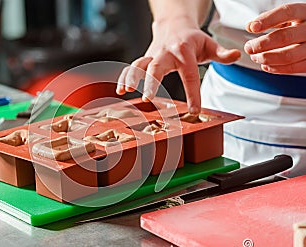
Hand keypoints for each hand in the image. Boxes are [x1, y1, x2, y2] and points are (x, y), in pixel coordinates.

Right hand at [116, 20, 239, 113]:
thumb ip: (222, 53)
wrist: (174, 24)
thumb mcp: (209, 44)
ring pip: (139, 64)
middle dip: (151, 82)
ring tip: (126, 90)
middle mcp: (166, 52)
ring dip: (131, 77)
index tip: (194, 110)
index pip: (189, 74)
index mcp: (184, 51)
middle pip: (156, 66)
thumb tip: (237, 55)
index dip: (192, 93)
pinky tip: (121, 89)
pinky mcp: (145, 58)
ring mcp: (153, 55)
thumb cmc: (193, 39)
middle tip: (148, 98)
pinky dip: (125, 76)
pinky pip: (132, 66)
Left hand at [245, 3, 305, 73]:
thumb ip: (269, 19)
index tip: (252, 28)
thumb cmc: (299, 25)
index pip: (287, 12)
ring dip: (266, 58)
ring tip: (255, 57)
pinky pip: (294, 68)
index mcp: (305, 12)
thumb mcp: (288, 17)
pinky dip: (276, 68)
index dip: (268, 20)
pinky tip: (266, 65)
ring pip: (288, 56)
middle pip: (285, 37)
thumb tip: (250, 26)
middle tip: (249, 48)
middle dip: (262, 44)